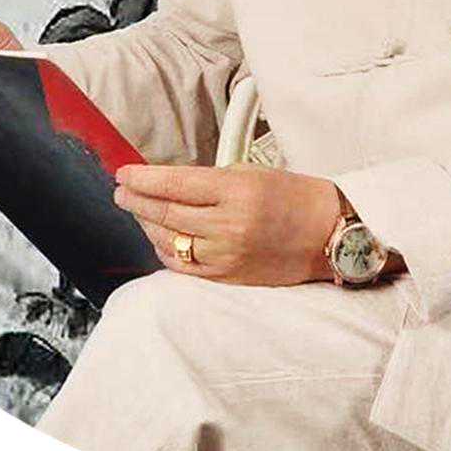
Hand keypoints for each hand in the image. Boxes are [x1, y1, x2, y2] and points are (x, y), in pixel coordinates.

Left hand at [113, 162, 341, 285]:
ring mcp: (226, 255)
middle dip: (137, 200)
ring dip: (147, 224)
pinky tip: (158, 238)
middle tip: (122, 191)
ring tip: (138, 210)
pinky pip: (183, 266)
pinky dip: (165, 250)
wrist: (328, 233)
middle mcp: (228, 225)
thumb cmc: (296, 197)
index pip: (175, 184)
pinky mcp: (227, 277)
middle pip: (166, 212)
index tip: (124, 173)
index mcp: (236, 192)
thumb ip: (211, 180)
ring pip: (169, 240)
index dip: (143, 179)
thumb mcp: (253, 173)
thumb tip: (171, 183)